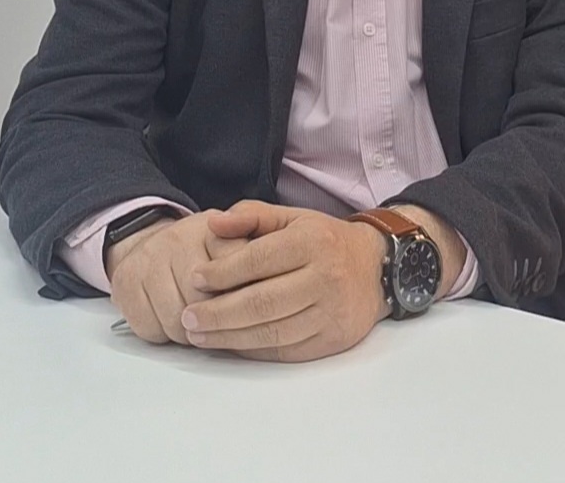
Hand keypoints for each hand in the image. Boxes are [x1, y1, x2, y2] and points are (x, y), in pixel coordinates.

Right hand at [107, 211, 247, 345]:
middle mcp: (177, 240)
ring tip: (196, 321)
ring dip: (190, 333)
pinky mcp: (125, 285)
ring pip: (177, 321)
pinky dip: (163, 334)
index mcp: (211, 230)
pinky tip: (169, 318)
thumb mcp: (234, 242)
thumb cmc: (198, 252)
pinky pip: (151, 328)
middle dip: (216, 321)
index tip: (249, 309)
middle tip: (221, 323)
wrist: (147, 243)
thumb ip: (258, 256)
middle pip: (205, 302)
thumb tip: (276, 280)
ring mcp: (148, 262)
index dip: (244, 298)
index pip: (235, 270)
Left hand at [179, 201, 389, 362]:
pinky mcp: (333, 340)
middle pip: (262, 302)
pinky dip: (254, 350)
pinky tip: (230, 345)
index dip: (223, 272)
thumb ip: (252, 216)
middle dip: (218, 313)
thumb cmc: (325, 240)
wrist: (376, 269)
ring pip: (272, 331)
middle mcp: (324, 277)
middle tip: (188, 317)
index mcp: (311, 241)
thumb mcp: (292, 217)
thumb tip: (213, 224)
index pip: (258, 260)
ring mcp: (330, 312)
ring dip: (229, 337)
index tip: (195, 279)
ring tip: (200, 336)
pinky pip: (286, 349)